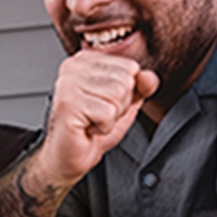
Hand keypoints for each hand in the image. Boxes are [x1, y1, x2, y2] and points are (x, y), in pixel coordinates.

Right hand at [28, 51, 157, 190]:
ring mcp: (68, 83)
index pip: (130, 66)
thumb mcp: (124, 104)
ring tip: (92, 120)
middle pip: (125, 80)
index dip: (126, 92)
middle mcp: (74, 67)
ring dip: (111, 117)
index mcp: (86, 61)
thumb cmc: (90, 129)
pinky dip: (103, 127)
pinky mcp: (68, 103)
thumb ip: (140, 87)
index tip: (104, 103)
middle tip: (98, 115)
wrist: (67, 156)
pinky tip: (87, 128)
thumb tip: (148, 76)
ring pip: (118, 94)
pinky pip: (107, 113)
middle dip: (119, 105)